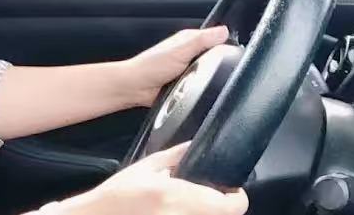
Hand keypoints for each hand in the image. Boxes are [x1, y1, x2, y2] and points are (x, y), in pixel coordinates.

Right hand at [58, 143, 247, 214]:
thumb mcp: (146, 167)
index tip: (229, 187)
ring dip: (207, 210)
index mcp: (178, 197)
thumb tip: (196, 145)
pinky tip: (176, 210)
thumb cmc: (117, 196)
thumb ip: (175, 156)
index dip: (236, 194)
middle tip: (211, 191)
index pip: (232, 205)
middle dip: (221, 203)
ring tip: (190, 201)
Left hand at [122, 26, 228, 107]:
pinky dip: (204, 88)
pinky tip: (204, 92)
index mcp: (189, 40)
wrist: (135, 88)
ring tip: (210, 82)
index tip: (236, 52)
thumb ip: (201, 40)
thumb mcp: (180, 50)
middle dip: (220, 64)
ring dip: (212, 78)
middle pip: (215, 57)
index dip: (226, 44)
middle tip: (223, 71)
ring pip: (210, 73)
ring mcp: (189, 69)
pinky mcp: (187, 85)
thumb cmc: (151, 66)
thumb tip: (224, 31)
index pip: (215, 38)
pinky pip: (202, 86)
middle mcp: (190, 53)